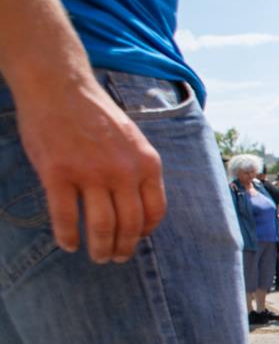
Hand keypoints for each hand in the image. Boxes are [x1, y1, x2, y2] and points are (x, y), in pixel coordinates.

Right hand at [16, 77, 165, 261]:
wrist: (60, 86)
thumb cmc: (96, 114)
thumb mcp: (132, 140)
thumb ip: (138, 169)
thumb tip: (138, 204)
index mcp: (147, 163)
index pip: (155, 211)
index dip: (146, 232)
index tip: (137, 239)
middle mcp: (123, 171)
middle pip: (130, 225)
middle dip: (124, 247)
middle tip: (115, 257)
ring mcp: (90, 173)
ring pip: (102, 226)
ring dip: (100, 248)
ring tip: (97, 257)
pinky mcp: (58, 173)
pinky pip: (65, 217)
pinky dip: (68, 237)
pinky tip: (68, 244)